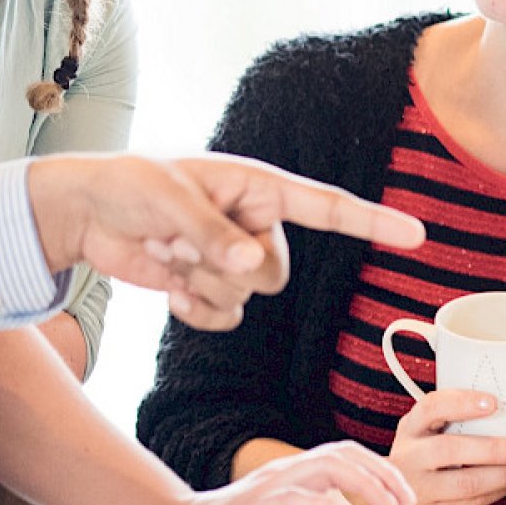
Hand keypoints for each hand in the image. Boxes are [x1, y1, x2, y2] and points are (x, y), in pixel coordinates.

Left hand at [24, 154, 425, 329]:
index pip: (326, 207)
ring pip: (248, 299)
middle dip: (224, 266)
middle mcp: (255, 225)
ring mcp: (234, 259)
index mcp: (258, 188)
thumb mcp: (168, 198)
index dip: (372, 222)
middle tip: (176, 236)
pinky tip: (167, 284)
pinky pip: (224, 319)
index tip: (417, 235)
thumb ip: (212, 231)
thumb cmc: (129, 185)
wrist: (88, 214)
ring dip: (200, 281)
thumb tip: (250, 266)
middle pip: (277, 274)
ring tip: (165, 247)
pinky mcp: (209, 287)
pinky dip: (194, 310)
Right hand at [171, 441, 416, 504]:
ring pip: (326, 465)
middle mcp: (290, 471)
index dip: (383, 473)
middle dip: (383, 474)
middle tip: (406, 503)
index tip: (406, 501)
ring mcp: (273, 484)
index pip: (349, 457)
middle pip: (345, 452)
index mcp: (301, 475)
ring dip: (364, 483)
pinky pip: (293, 496)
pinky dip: (319, 501)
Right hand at [381, 390, 505, 504]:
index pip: (432, 407)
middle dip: (493, 449)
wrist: (391, 496)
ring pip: (466, 483)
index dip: (462, 403)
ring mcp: (420, 488)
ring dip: (503, 475)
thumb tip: (505, 409)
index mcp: (411, 428)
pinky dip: (498, 492)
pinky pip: (473, 503)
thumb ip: (450, 418)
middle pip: (449, 449)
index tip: (492, 403)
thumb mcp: (424, 430)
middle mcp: (410, 456)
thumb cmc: (420, 454)